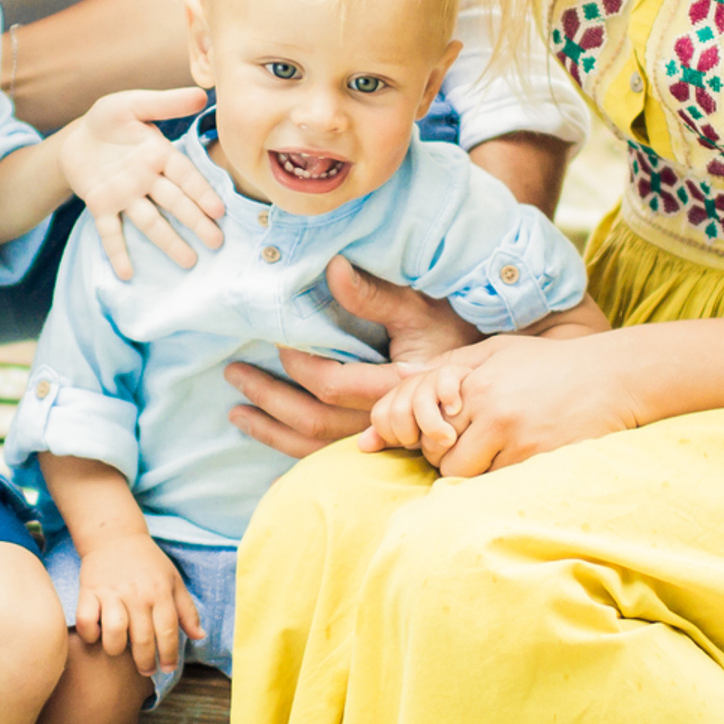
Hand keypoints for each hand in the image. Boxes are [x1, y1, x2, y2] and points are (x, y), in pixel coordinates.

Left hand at [54, 87, 223, 278]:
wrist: (76, 137)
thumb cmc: (109, 120)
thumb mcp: (132, 104)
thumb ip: (164, 103)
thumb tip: (201, 94)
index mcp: (158, 156)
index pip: (184, 176)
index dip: (201, 192)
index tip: (218, 210)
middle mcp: (146, 180)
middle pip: (174, 203)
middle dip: (194, 222)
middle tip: (216, 242)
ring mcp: (125, 196)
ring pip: (149, 221)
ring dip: (168, 241)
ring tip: (188, 261)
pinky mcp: (101, 206)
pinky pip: (110, 231)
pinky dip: (118, 252)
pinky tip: (126, 274)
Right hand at [69, 527, 201, 678]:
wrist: (115, 536)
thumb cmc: (148, 562)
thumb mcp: (173, 580)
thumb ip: (187, 610)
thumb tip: (199, 636)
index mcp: (160, 592)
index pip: (168, 630)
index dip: (169, 654)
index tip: (168, 668)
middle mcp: (137, 594)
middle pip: (142, 637)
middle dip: (146, 661)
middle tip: (146, 671)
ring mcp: (111, 593)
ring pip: (114, 632)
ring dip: (117, 649)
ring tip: (120, 652)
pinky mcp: (89, 591)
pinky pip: (86, 620)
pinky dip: (90, 634)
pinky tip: (96, 636)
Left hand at [223, 259, 480, 459]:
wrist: (488, 379)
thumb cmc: (454, 333)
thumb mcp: (418, 307)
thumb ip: (375, 294)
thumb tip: (333, 268)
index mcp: (397, 387)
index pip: (333, 385)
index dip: (298, 364)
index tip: (276, 339)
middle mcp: (387, 422)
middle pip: (316, 424)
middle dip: (269, 400)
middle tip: (234, 374)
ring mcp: (381, 440)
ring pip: (317, 448)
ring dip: (272, 431)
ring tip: (237, 413)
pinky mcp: (377, 446)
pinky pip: (327, 455)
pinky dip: (293, 446)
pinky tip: (270, 433)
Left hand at [366, 328, 643, 475]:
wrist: (613, 378)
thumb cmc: (551, 363)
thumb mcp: (498, 351)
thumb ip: (449, 365)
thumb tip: (400, 375)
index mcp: (478, 385)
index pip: (429, 427)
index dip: (432, 437)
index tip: (447, 434)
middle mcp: (493, 413)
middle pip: (444, 460)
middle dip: (448, 460)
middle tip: (470, 448)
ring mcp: (518, 440)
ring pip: (470, 478)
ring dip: (475, 472)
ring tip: (494, 453)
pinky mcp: (540, 461)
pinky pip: (501, 484)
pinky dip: (502, 477)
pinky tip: (519, 458)